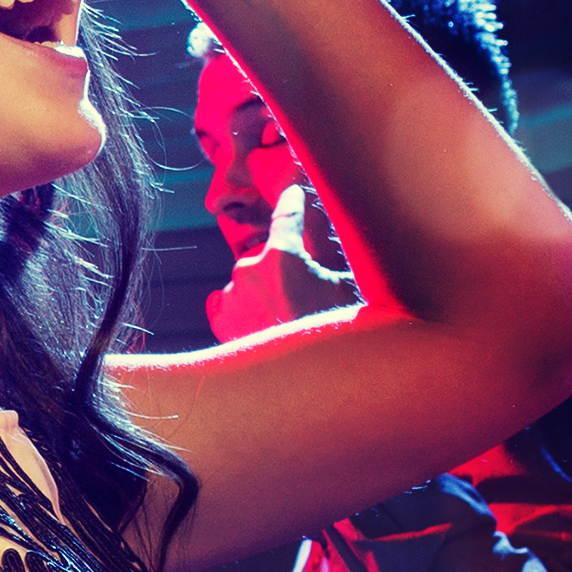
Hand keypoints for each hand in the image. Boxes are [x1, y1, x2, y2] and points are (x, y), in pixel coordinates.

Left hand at [202, 182, 359, 342]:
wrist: (306, 378)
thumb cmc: (331, 329)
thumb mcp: (346, 288)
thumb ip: (336, 261)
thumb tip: (350, 247)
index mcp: (282, 256)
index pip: (287, 216)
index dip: (292, 202)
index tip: (292, 192)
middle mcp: (248, 270)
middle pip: (268, 258)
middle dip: (284, 272)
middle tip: (304, 296)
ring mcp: (231, 296)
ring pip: (249, 283)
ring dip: (264, 294)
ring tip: (287, 319)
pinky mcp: (222, 320)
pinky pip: (227, 304)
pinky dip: (242, 309)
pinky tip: (260, 322)